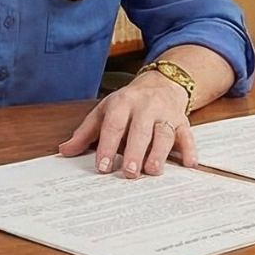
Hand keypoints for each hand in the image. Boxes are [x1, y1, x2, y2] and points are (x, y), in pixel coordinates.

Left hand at [56, 71, 195, 177]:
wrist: (162, 82)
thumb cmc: (129, 103)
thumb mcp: (105, 111)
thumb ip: (86, 133)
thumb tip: (64, 151)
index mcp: (123, 103)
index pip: (114, 125)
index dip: (108, 146)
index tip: (103, 166)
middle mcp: (145, 107)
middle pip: (141, 130)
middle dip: (136, 151)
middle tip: (130, 172)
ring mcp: (166, 114)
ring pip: (164, 133)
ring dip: (160, 152)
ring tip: (153, 170)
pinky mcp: (182, 121)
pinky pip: (188, 135)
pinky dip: (190, 150)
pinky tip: (189, 164)